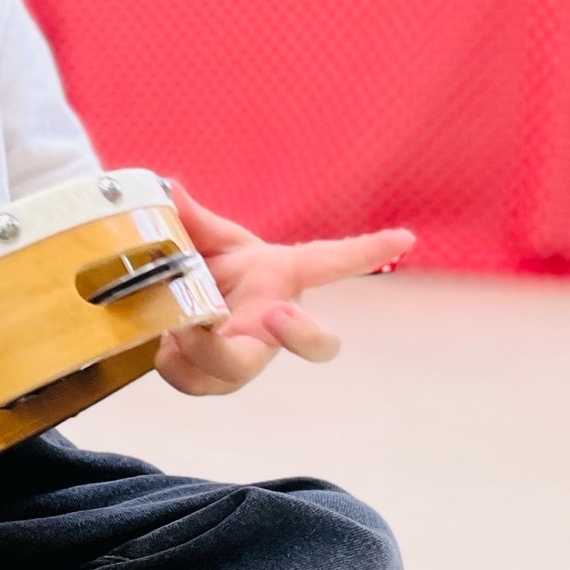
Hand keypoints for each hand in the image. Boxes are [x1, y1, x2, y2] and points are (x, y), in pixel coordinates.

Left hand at [152, 180, 413, 397]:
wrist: (176, 310)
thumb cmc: (207, 271)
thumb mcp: (203, 241)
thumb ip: (191, 220)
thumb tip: (170, 189)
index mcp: (279, 277)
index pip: (331, 261)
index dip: (367, 252)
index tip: (404, 239)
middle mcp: (273, 321)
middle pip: (318, 344)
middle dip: (303, 334)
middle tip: (277, 313)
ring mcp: (249, 356)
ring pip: (240, 370)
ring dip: (204, 348)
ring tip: (177, 325)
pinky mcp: (217, 380)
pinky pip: (197, 380)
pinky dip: (173, 361)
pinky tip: (165, 342)